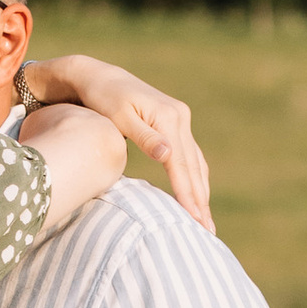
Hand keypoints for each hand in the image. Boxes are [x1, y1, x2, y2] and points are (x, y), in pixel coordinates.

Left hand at [21, 56, 213, 228]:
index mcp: (168, 117)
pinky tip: (198, 194)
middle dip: (200, 200)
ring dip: (201, 191)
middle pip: (193, 166)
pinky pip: (189, 155)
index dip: (188, 194)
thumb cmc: (102, 98)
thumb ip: (144, 137)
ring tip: (205, 220)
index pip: (181, 164)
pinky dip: (195, 176)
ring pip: (195, 162)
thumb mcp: (119, 117)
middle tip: (208, 231)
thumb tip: (167, 154)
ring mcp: (179, 119)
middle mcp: (180, 117)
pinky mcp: (174, 123)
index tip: (194, 219)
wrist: (98, 76)